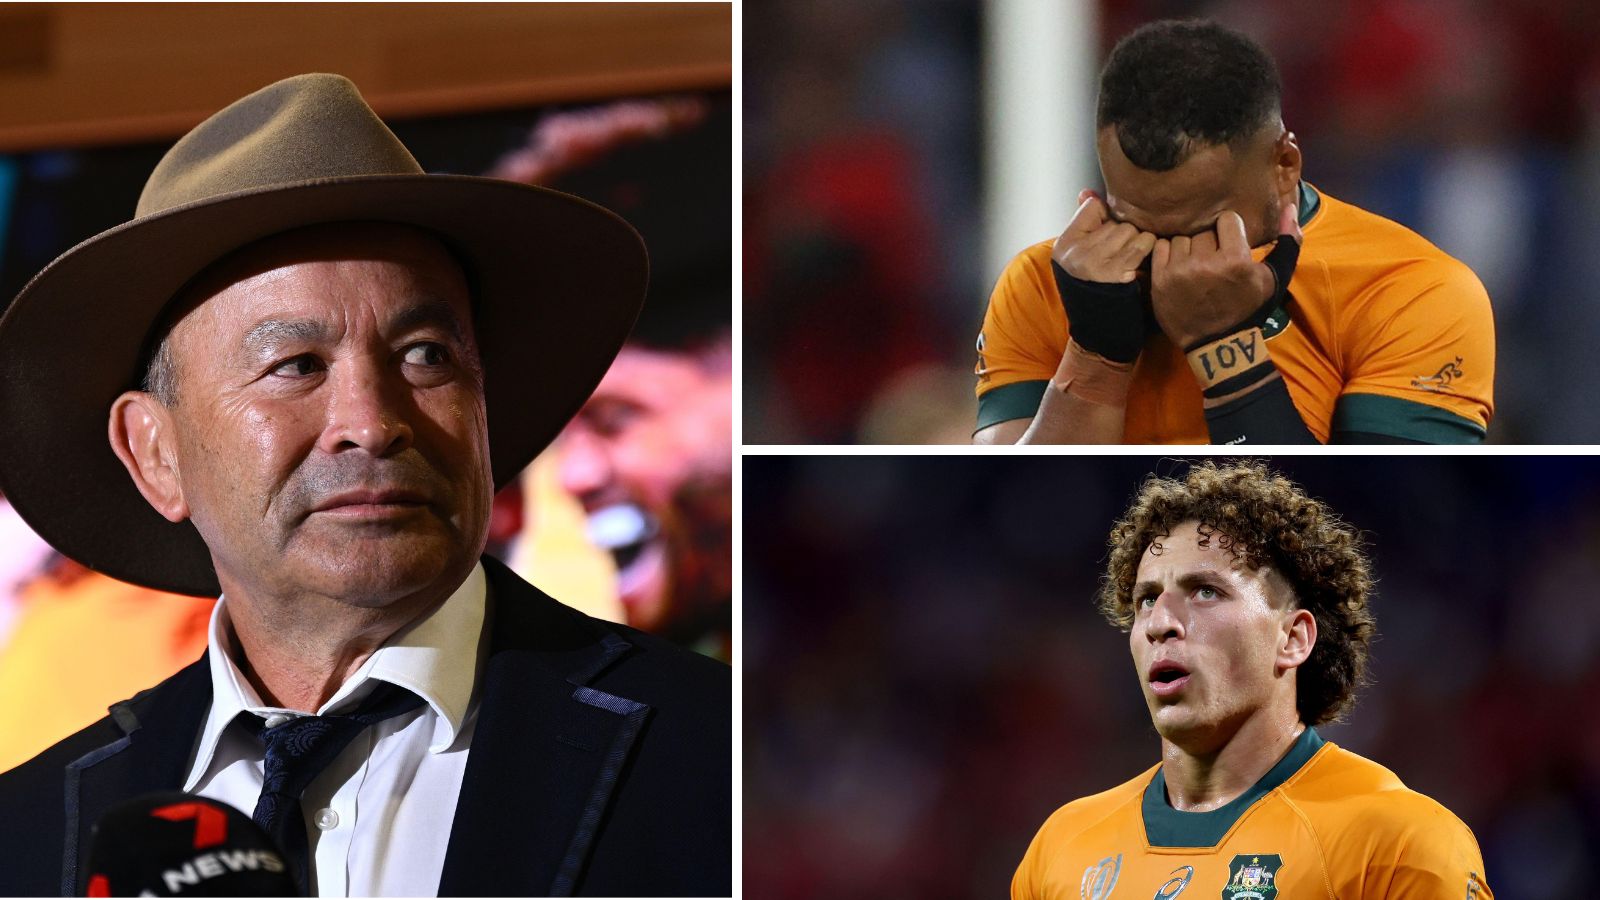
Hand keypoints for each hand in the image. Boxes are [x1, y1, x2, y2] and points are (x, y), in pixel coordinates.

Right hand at [1050, 189, 1156, 363]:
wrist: (1100, 335)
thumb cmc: (1094, 293)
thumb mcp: (1081, 258)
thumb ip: (1085, 224)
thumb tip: (1087, 193)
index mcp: (1063, 245)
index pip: (1093, 206)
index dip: (1108, 219)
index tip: (1109, 239)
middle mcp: (1075, 252)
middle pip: (1116, 220)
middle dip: (1126, 234)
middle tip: (1124, 255)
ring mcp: (1094, 263)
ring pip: (1132, 231)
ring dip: (1139, 243)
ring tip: (1131, 262)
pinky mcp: (1117, 272)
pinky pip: (1143, 245)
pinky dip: (1148, 253)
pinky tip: (1140, 267)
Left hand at [1150, 203, 1300, 349]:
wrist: (1217, 344)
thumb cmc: (1249, 308)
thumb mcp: (1275, 278)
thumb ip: (1288, 242)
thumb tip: (1290, 206)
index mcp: (1235, 260)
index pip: (1227, 219)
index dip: (1230, 231)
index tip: (1231, 246)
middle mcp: (1205, 264)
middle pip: (1204, 230)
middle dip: (1210, 241)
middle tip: (1214, 260)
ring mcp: (1179, 272)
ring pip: (1182, 237)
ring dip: (1189, 248)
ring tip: (1197, 266)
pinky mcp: (1160, 280)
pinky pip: (1161, 247)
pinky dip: (1169, 254)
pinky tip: (1180, 268)